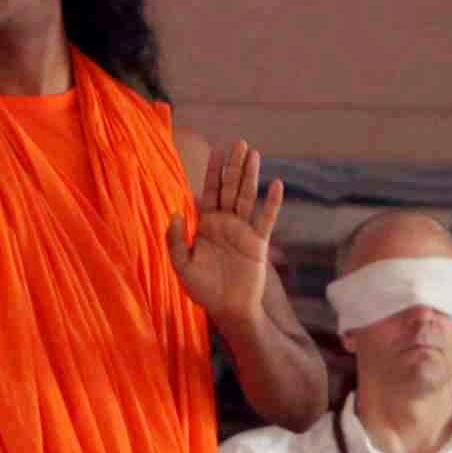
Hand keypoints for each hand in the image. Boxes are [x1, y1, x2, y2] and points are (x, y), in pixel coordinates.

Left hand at [170, 141, 286, 322]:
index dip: (213, 171)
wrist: (228, 310)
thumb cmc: (204, 290)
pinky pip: (266, 219)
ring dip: (250, 176)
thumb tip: (175, 212)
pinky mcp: (258, 243)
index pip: (210, 191)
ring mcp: (243, 231)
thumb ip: (174, 240)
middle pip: (231, 188)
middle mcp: (226, 223)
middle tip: (239, 142)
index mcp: (206, 224)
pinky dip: (272, 202)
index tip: (216, 150)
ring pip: (247, 197)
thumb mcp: (181, 266)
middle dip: (234, 165)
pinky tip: (277, 184)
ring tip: (254, 154)